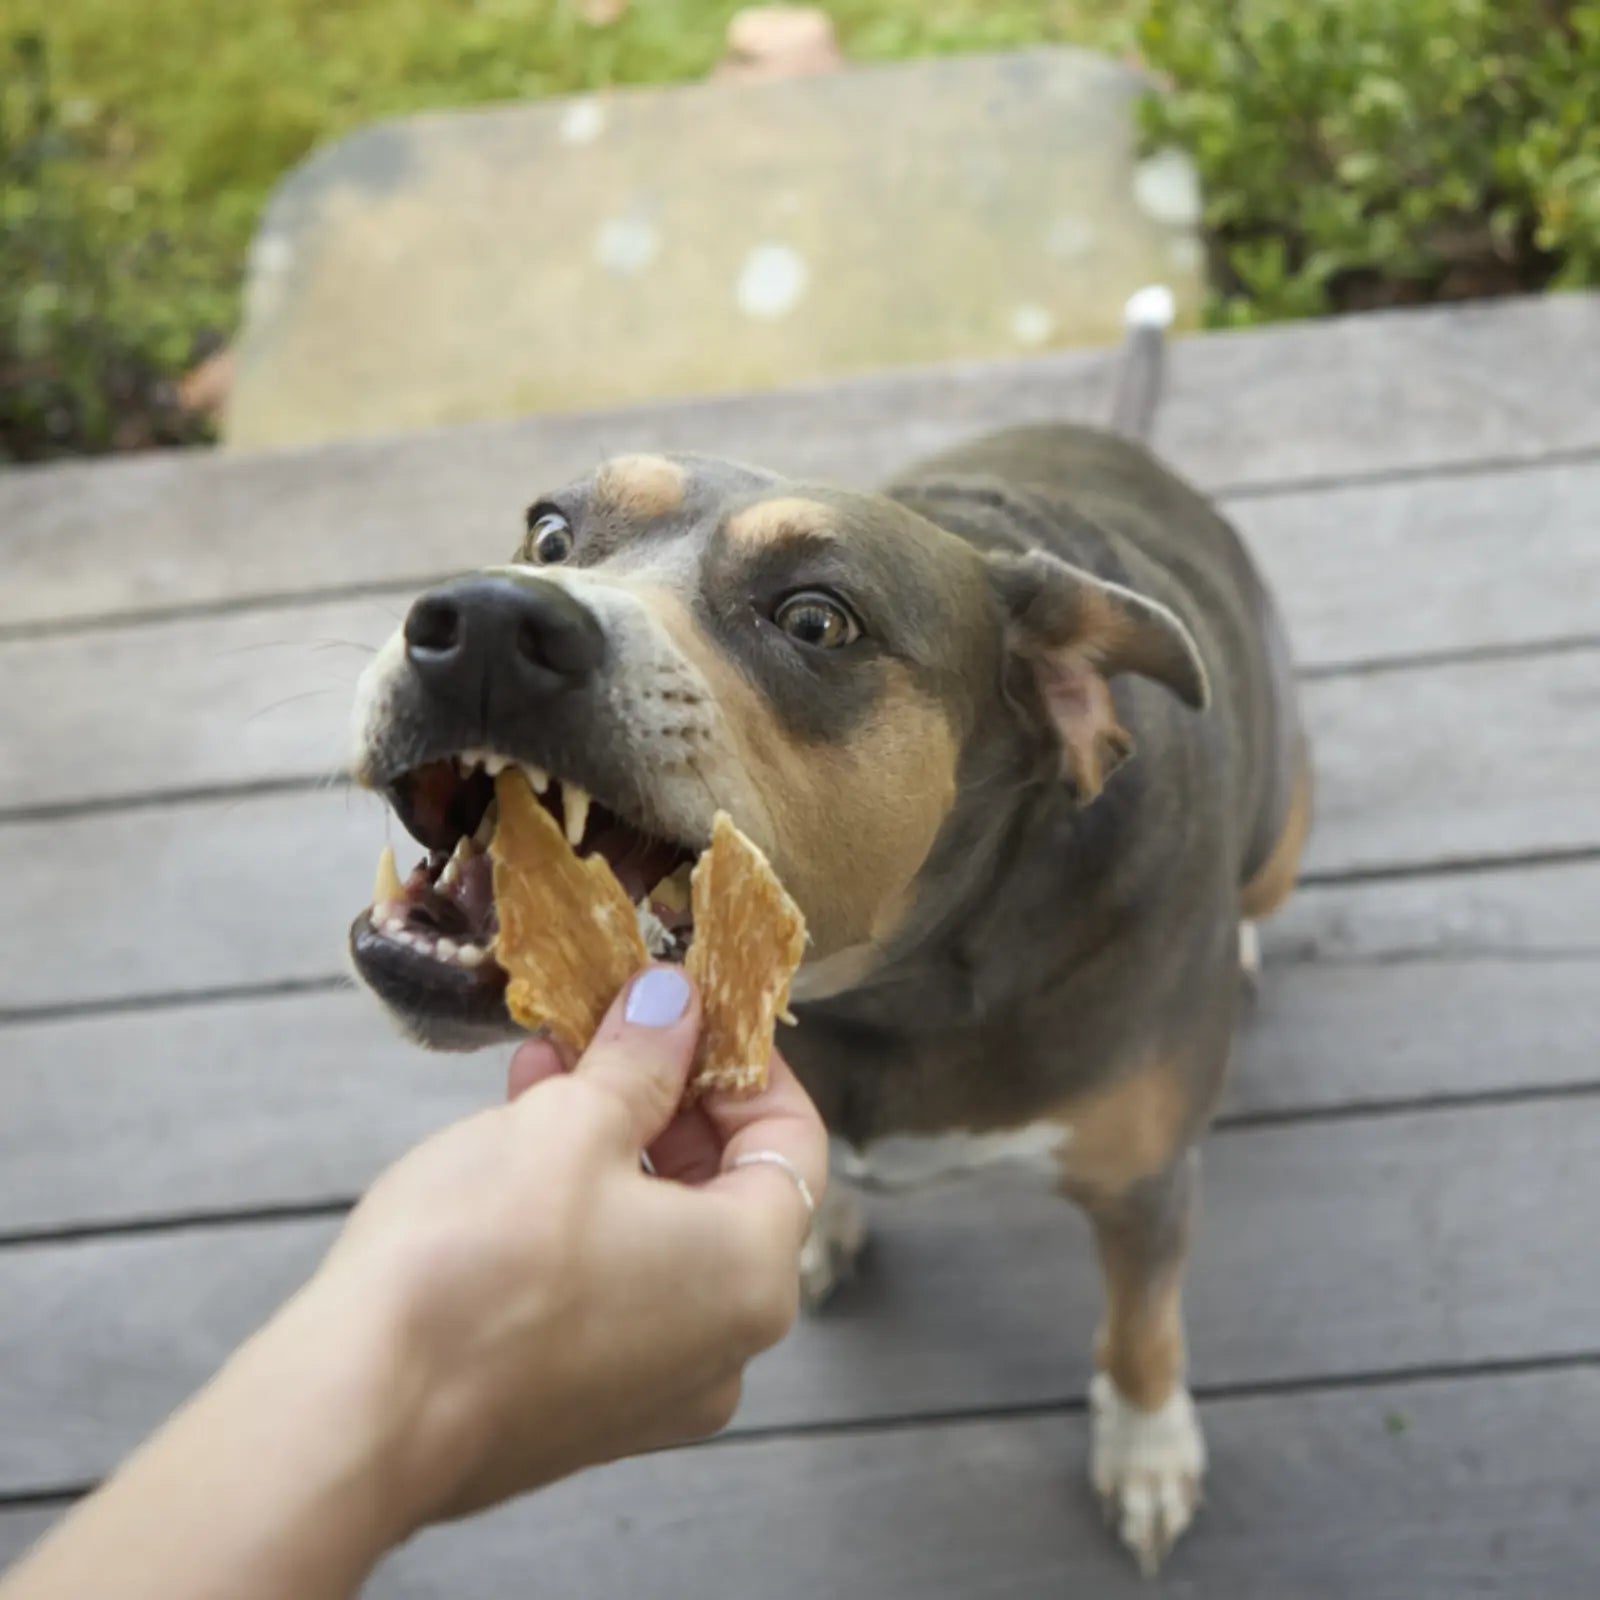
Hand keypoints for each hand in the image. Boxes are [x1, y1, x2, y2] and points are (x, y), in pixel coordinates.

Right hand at [315, 965, 826, 1530]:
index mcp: (751, 1274)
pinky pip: (615, 1288)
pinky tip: (516, 1157)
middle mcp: (725, 1346)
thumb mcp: (568, 1123)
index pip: (792, 1139)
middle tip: (609, 1034)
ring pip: (662, 1235)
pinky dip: (584, 1217)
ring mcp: (656, 1390)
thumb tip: (675, 1007)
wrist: (359, 1416)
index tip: (691, 1013)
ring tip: (543, 1078)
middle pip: (727, 1187)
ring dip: (614, 1147)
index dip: (745, 1062)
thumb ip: (641, 1060)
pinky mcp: (584, 1411)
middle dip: (665, 1098)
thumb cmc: (476, 1264)